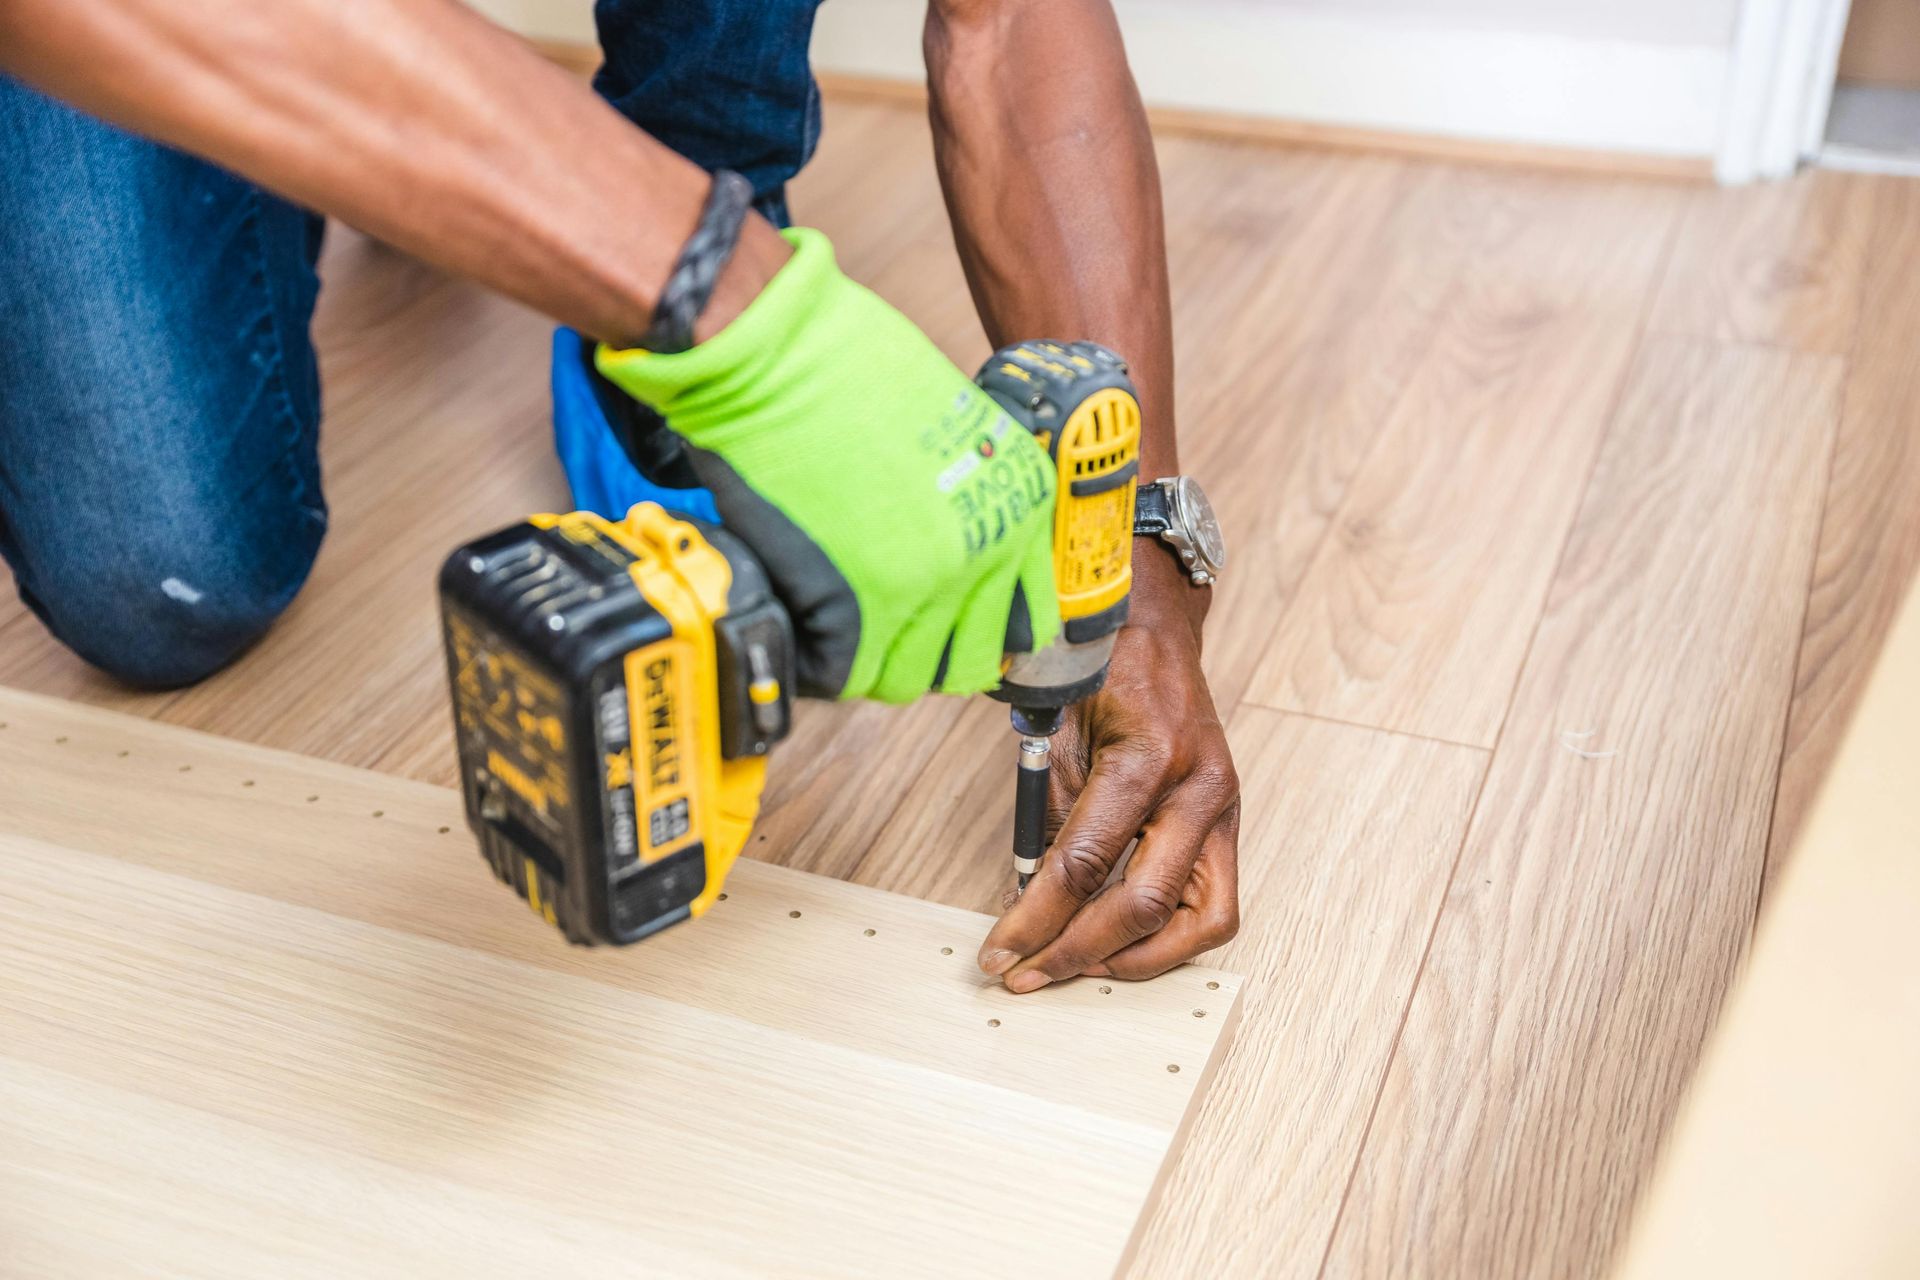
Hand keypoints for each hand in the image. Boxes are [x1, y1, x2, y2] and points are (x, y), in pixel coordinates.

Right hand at [597, 227, 1059, 704]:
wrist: (776, 352)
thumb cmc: (845, 364)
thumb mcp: (950, 420)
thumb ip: (964, 491)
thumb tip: (946, 542)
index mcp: (1019, 505)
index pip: (1024, 613)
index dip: (980, 626)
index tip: (949, 626)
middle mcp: (986, 552)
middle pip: (969, 658)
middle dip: (925, 651)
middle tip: (883, 629)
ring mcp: (925, 587)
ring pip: (906, 677)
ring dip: (871, 660)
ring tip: (836, 621)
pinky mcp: (857, 609)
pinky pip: (841, 674)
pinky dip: (818, 658)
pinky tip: (803, 617)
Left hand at [978, 543, 1239, 990]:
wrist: (1155, 623)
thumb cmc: (1102, 667)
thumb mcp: (1056, 731)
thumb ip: (1050, 817)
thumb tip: (1029, 899)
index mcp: (1150, 754)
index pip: (1086, 863)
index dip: (1036, 918)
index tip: (998, 950)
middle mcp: (1200, 787)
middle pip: (1143, 904)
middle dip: (1077, 951)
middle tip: (1026, 973)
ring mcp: (1224, 808)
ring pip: (1199, 921)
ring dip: (1134, 957)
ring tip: (1075, 967)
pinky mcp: (1228, 823)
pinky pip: (1211, 906)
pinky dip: (1167, 936)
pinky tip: (1118, 943)